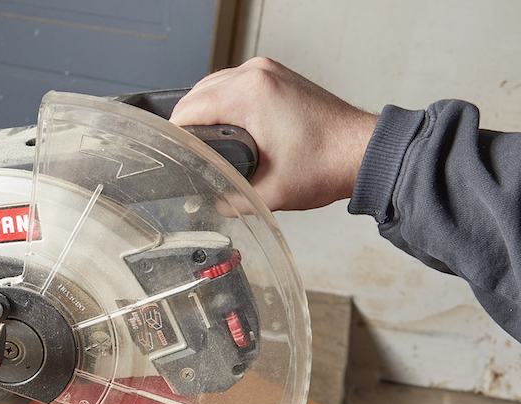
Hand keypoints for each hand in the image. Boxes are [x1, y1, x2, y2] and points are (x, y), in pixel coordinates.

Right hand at [170, 57, 378, 211]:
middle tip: (189, 157)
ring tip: (206, 145)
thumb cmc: (327, 163)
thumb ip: (230, 200)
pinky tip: (226, 129)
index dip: (175, 137)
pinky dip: (224, 104)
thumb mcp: (269, 193)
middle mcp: (257, 74)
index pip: (188, 110)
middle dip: (188, 126)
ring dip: (204, 113)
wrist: (362, 152)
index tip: (174, 157)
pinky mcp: (275, 76)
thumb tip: (210, 199)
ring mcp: (267, 71)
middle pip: (197, 94)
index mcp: (250, 94)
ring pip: (213, 86)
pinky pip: (233, 85)